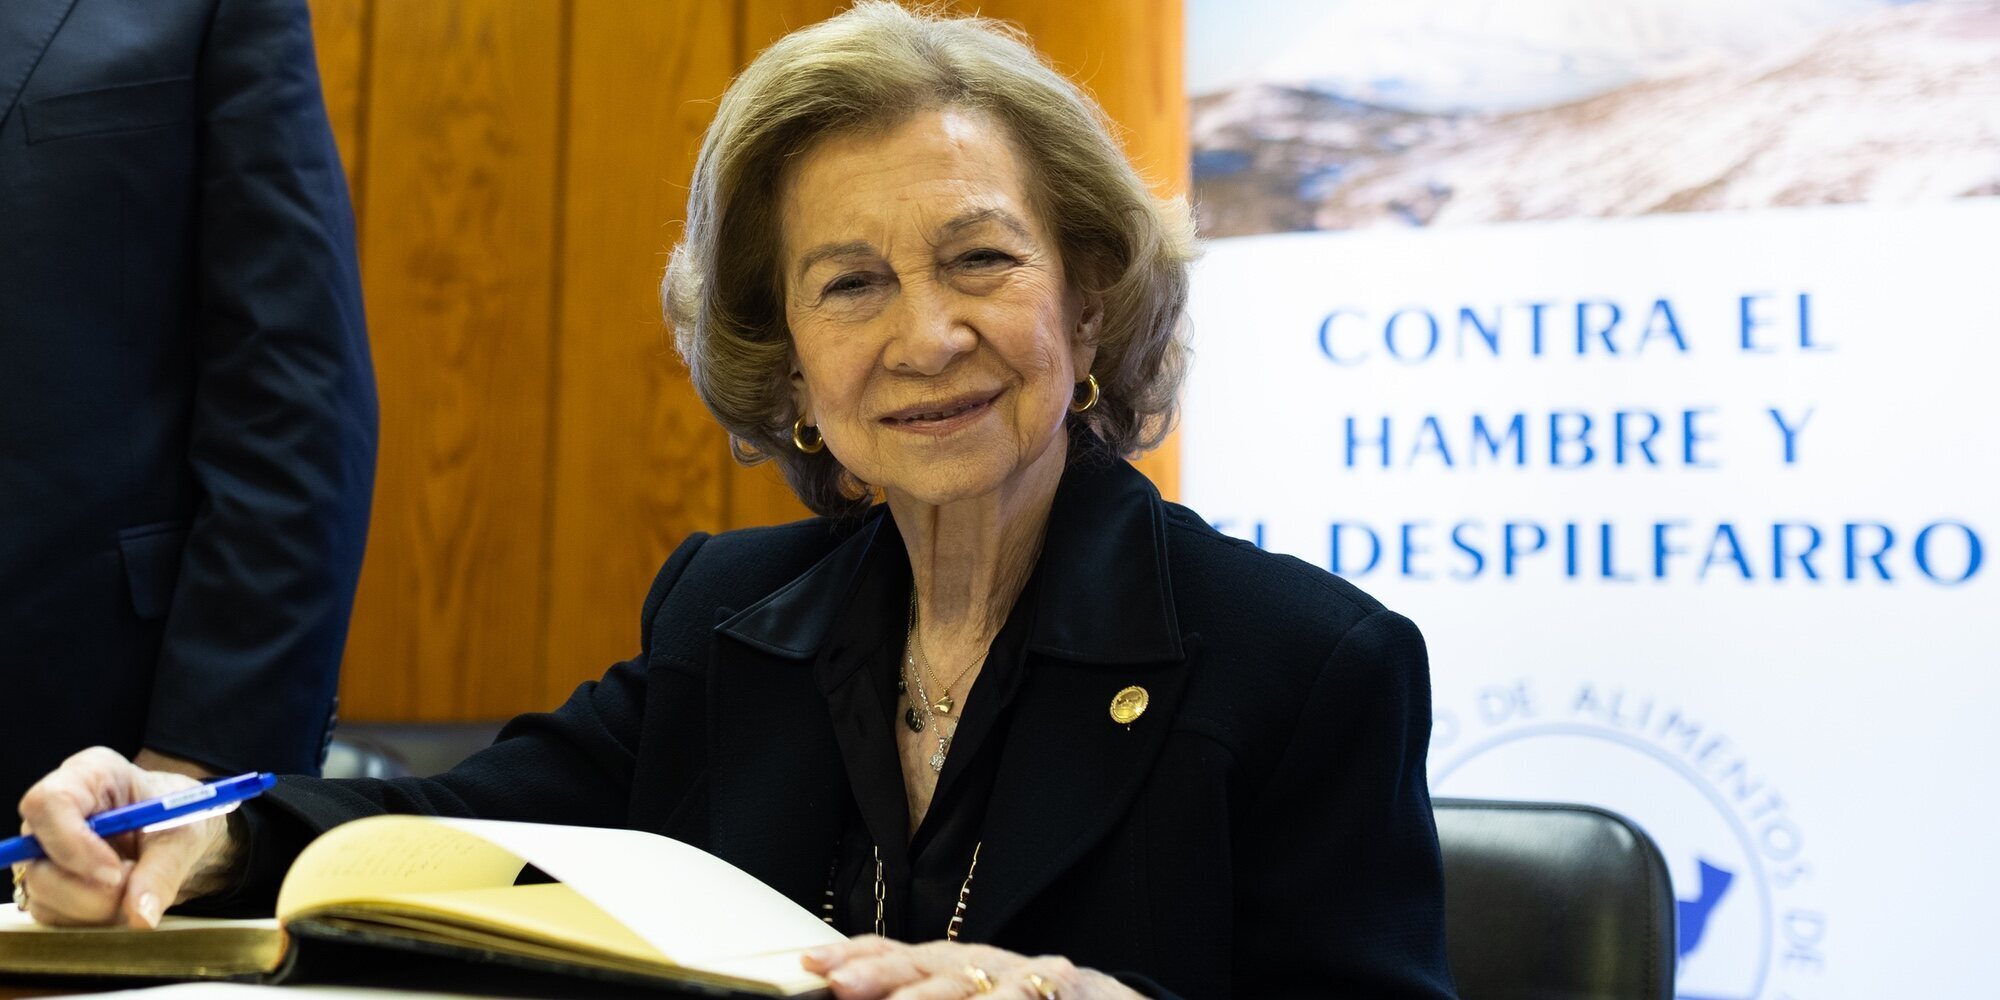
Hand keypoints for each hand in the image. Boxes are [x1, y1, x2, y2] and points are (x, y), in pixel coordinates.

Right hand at [13, 747, 242, 927]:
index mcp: (88, 775)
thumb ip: (164, 871)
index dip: (73, 844)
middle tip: (134, 884)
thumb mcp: (185, 834)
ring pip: (43, 896)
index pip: (47, 804)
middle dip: (90, 890)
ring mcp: (44, 850)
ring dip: (95, 907)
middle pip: (39, 863)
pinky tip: (120, 899)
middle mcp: (54, 813)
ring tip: (135, 884)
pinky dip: (91, 918)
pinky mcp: (47, 882)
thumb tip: (140, 916)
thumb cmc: (176, 814)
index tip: (114, 872)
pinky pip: (53, 914)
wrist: (177, 829)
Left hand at [802, 936, 1140, 999]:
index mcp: (949, 970)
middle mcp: (980, 965)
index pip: (894, 955)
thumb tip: (848, 993)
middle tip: (841, 984)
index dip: (853, 956)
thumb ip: (918, 995)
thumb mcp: (969, 998)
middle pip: (922, 966)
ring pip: (966, 986)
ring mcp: (1024, 973)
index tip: (810, 964)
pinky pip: (1021, 998)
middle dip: (878, 974)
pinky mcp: (1060, 984)